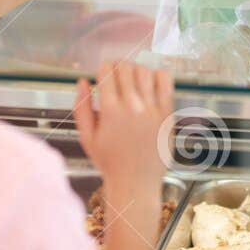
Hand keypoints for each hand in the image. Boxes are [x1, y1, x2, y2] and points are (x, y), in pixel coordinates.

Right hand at [73, 62, 173, 202]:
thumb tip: (83, 81)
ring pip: (145, 71)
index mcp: (111, 111)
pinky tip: (150, 84)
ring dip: (136, 70)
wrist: (135, 183)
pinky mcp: (167, 114)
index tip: (102, 74)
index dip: (102, 68)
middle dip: (118, 66)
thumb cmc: (110, 163)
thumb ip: (82, 107)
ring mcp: (153, 110)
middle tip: (116, 76)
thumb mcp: (87, 137)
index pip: (107, 71)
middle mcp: (133, 107)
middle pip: (126, 67)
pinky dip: (158, 75)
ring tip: (132, 80)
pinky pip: (166, 82)